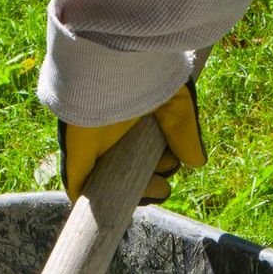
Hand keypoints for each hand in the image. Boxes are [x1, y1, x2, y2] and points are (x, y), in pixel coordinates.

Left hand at [58, 81, 205, 202]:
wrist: (111, 66)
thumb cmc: (144, 76)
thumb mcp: (176, 105)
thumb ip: (185, 134)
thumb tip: (197, 162)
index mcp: (133, 116)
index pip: (145, 149)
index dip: (160, 163)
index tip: (171, 163)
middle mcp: (112, 132)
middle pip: (128, 168)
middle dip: (149, 183)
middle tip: (162, 186)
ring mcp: (92, 146)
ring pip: (109, 181)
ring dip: (131, 192)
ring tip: (154, 191)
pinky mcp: (76, 156)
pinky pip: (81, 187)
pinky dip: (97, 201)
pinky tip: (119, 207)